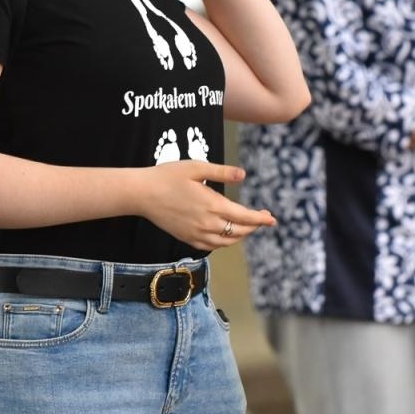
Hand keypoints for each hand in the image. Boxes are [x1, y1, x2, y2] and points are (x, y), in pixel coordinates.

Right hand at [139, 160, 275, 250]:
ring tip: (247, 227)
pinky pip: (211, 246)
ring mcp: (197, 234)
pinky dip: (224, 242)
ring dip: (240, 235)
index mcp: (212, 204)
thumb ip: (222, 172)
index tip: (272, 219)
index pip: (244, 217)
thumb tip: (243, 174)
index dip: (260, 219)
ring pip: (227, 241)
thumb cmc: (168, 176)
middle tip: (262, 219)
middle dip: (254, 226)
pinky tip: (226, 235)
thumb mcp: (196, 167)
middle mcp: (207, 223)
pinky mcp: (187, 238)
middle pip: (239, 231)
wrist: (142, 194)